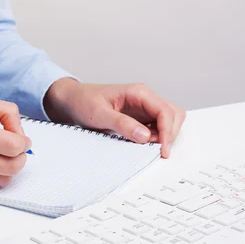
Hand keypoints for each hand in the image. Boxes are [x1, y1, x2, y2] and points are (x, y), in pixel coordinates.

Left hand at [44, 79, 185, 157]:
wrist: (71, 100)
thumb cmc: (83, 101)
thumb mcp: (99, 114)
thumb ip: (122, 124)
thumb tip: (145, 137)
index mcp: (138, 93)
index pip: (165, 111)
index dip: (168, 132)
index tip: (163, 150)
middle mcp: (145, 98)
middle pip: (173, 115)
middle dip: (170, 133)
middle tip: (157, 151)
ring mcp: (143, 108)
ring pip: (168, 121)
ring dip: (164, 135)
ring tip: (147, 147)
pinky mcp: (139, 117)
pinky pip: (156, 127)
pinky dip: (156, 137)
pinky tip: (143, 144)